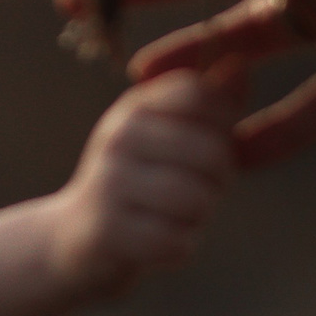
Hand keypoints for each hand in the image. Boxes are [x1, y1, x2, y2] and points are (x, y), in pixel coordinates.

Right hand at [55, 62, 246, 294]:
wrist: (72, 239)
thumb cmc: (137, 185)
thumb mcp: (167, 137)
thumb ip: (209, 107)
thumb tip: (243, 66)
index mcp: (136, 107)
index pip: (200, 93)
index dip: (223, 124)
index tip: (208, 146)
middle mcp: (118, 137)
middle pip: (212, 153)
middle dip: (219, 182)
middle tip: (197, 194)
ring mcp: (109, 182)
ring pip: (197, 200)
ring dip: (198, 219)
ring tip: (175, 219)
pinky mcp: (106, 231)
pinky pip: (177, 242)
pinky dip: (178, 249)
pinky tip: (158, 245)